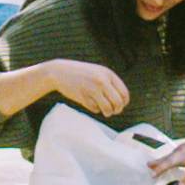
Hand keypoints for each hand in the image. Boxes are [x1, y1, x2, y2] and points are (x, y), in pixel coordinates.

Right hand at [16, 58, 132, 122]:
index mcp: (108, 74)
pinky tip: (89, 102)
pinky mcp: (84, 97)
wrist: (59, 72)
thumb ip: (110, 83)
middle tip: (111, 111)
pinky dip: (94, 109)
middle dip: (116, 110)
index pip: (124, 93)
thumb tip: (122, 101)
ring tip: (102, 109)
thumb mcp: (98, 72)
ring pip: (108, 109)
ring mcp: (93, 89)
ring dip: (106, 112)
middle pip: (118, 103)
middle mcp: (102, 81)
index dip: (123, 103)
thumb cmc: (81, 74)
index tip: (118, 105)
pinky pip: (95, 109)